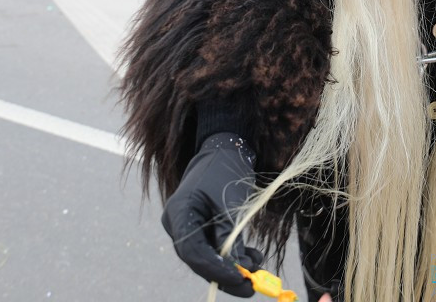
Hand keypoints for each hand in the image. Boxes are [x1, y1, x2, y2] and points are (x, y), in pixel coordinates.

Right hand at [161, 133, 262, 296]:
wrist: (222, 149)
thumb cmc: (225, 169)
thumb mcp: (230, 202)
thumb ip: (231, 235)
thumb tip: (240, 269)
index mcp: (178, 212)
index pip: (192, 252)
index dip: (216, 270)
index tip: (240, 279)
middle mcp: (177, 223)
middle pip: (198, 260)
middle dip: (226, 274)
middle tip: (252, 286)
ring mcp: (187, 227)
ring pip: (207, 258)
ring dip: (232, 266)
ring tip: (258, 266)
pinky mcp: (199, 229)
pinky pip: (213, 249)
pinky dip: (232, 256)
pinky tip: (252, 257)